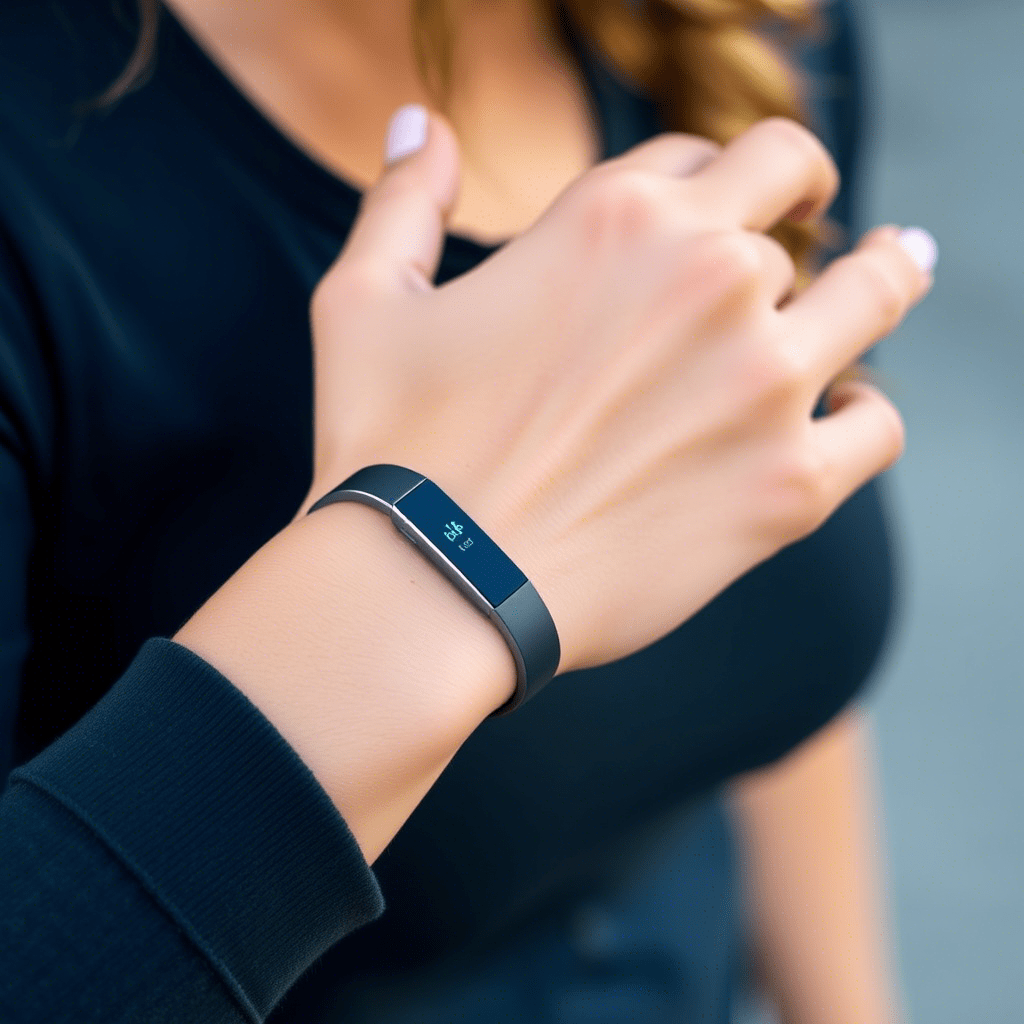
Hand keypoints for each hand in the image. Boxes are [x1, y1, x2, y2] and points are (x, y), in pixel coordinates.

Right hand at [300, 108, 931, 676]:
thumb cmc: (389, 447)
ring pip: (876, 290)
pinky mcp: (785, 485)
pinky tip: (839, 416)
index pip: (712, 157)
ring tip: (885, 277)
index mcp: (616, 216)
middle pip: (797, 199)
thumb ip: (403, 200)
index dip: (713, 178)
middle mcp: (707, 276)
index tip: (708, 212)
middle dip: (788, 212)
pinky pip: (875, 425)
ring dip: (877, 279)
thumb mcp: (364, 301)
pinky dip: (863, 415)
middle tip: (788, 238)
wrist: (431, 587)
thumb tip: (422, 126)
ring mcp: (759, 380)